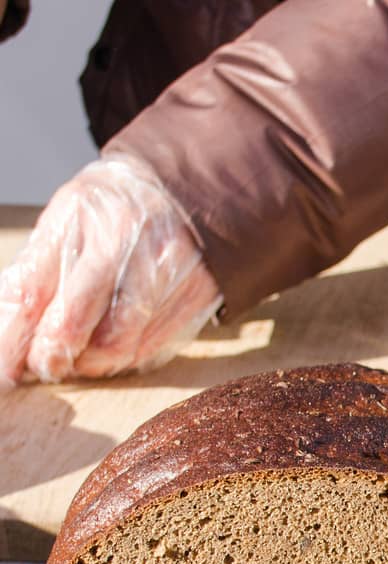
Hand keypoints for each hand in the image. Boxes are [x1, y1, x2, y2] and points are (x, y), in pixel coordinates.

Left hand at [0, 155, 221, 386]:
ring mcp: (162, 272)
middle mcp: (122, 244)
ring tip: (80, 361)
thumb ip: (38, 268)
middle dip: (51, 356)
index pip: (33, 291)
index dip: (15, 336)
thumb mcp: (66, 220)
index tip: (9, 364)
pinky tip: (114, 352)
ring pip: (116, 344)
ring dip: (90, 363)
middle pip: (73, 322)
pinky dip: (126, 358)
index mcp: (78, 219)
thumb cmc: (114, 211)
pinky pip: (152, 346)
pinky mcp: (193, 296)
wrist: (186, 195)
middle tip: (44, 367)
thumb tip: (10, 326)